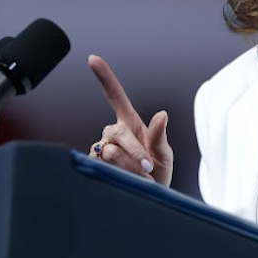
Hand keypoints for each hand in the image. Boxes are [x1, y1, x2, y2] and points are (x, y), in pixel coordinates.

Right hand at [87, 54, 173, 186]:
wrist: (147, 198)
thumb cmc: (157, 174)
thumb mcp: (165, 155)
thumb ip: (161, 137)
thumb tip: (162, 114)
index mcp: (131, 124)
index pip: (115, 96)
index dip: (104, 77)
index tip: (93, 59)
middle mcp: (113, 133)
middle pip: (117, 133)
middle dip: (136, 152)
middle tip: (149, 168)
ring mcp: (102, 148)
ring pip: (110, 152)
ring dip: (129, 167)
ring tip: (139, 177)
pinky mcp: (94, 164)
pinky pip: (103, 166)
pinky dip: (120, 175)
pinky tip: (125, 179)